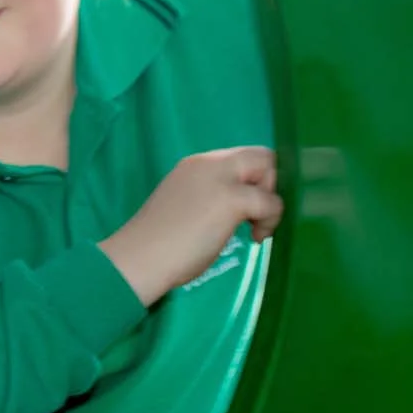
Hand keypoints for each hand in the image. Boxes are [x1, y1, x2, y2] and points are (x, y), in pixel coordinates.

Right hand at [99, 146, 280, 306]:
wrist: (141, 256)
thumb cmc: (157, 241)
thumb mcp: (187, 204)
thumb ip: (210, 195)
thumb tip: (239, 206)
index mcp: (195, 165)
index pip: (240, 158)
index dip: (252, 180)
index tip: (246, 208)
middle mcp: (209, 163)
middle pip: (260, 155)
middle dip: (269, 184)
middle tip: (255, 216)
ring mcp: (221, 178)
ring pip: (268, 170)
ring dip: (271, 202)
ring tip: (255, 229)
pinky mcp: (232, 199)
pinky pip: (270, 202)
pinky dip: (271, 220)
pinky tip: (255, 238)